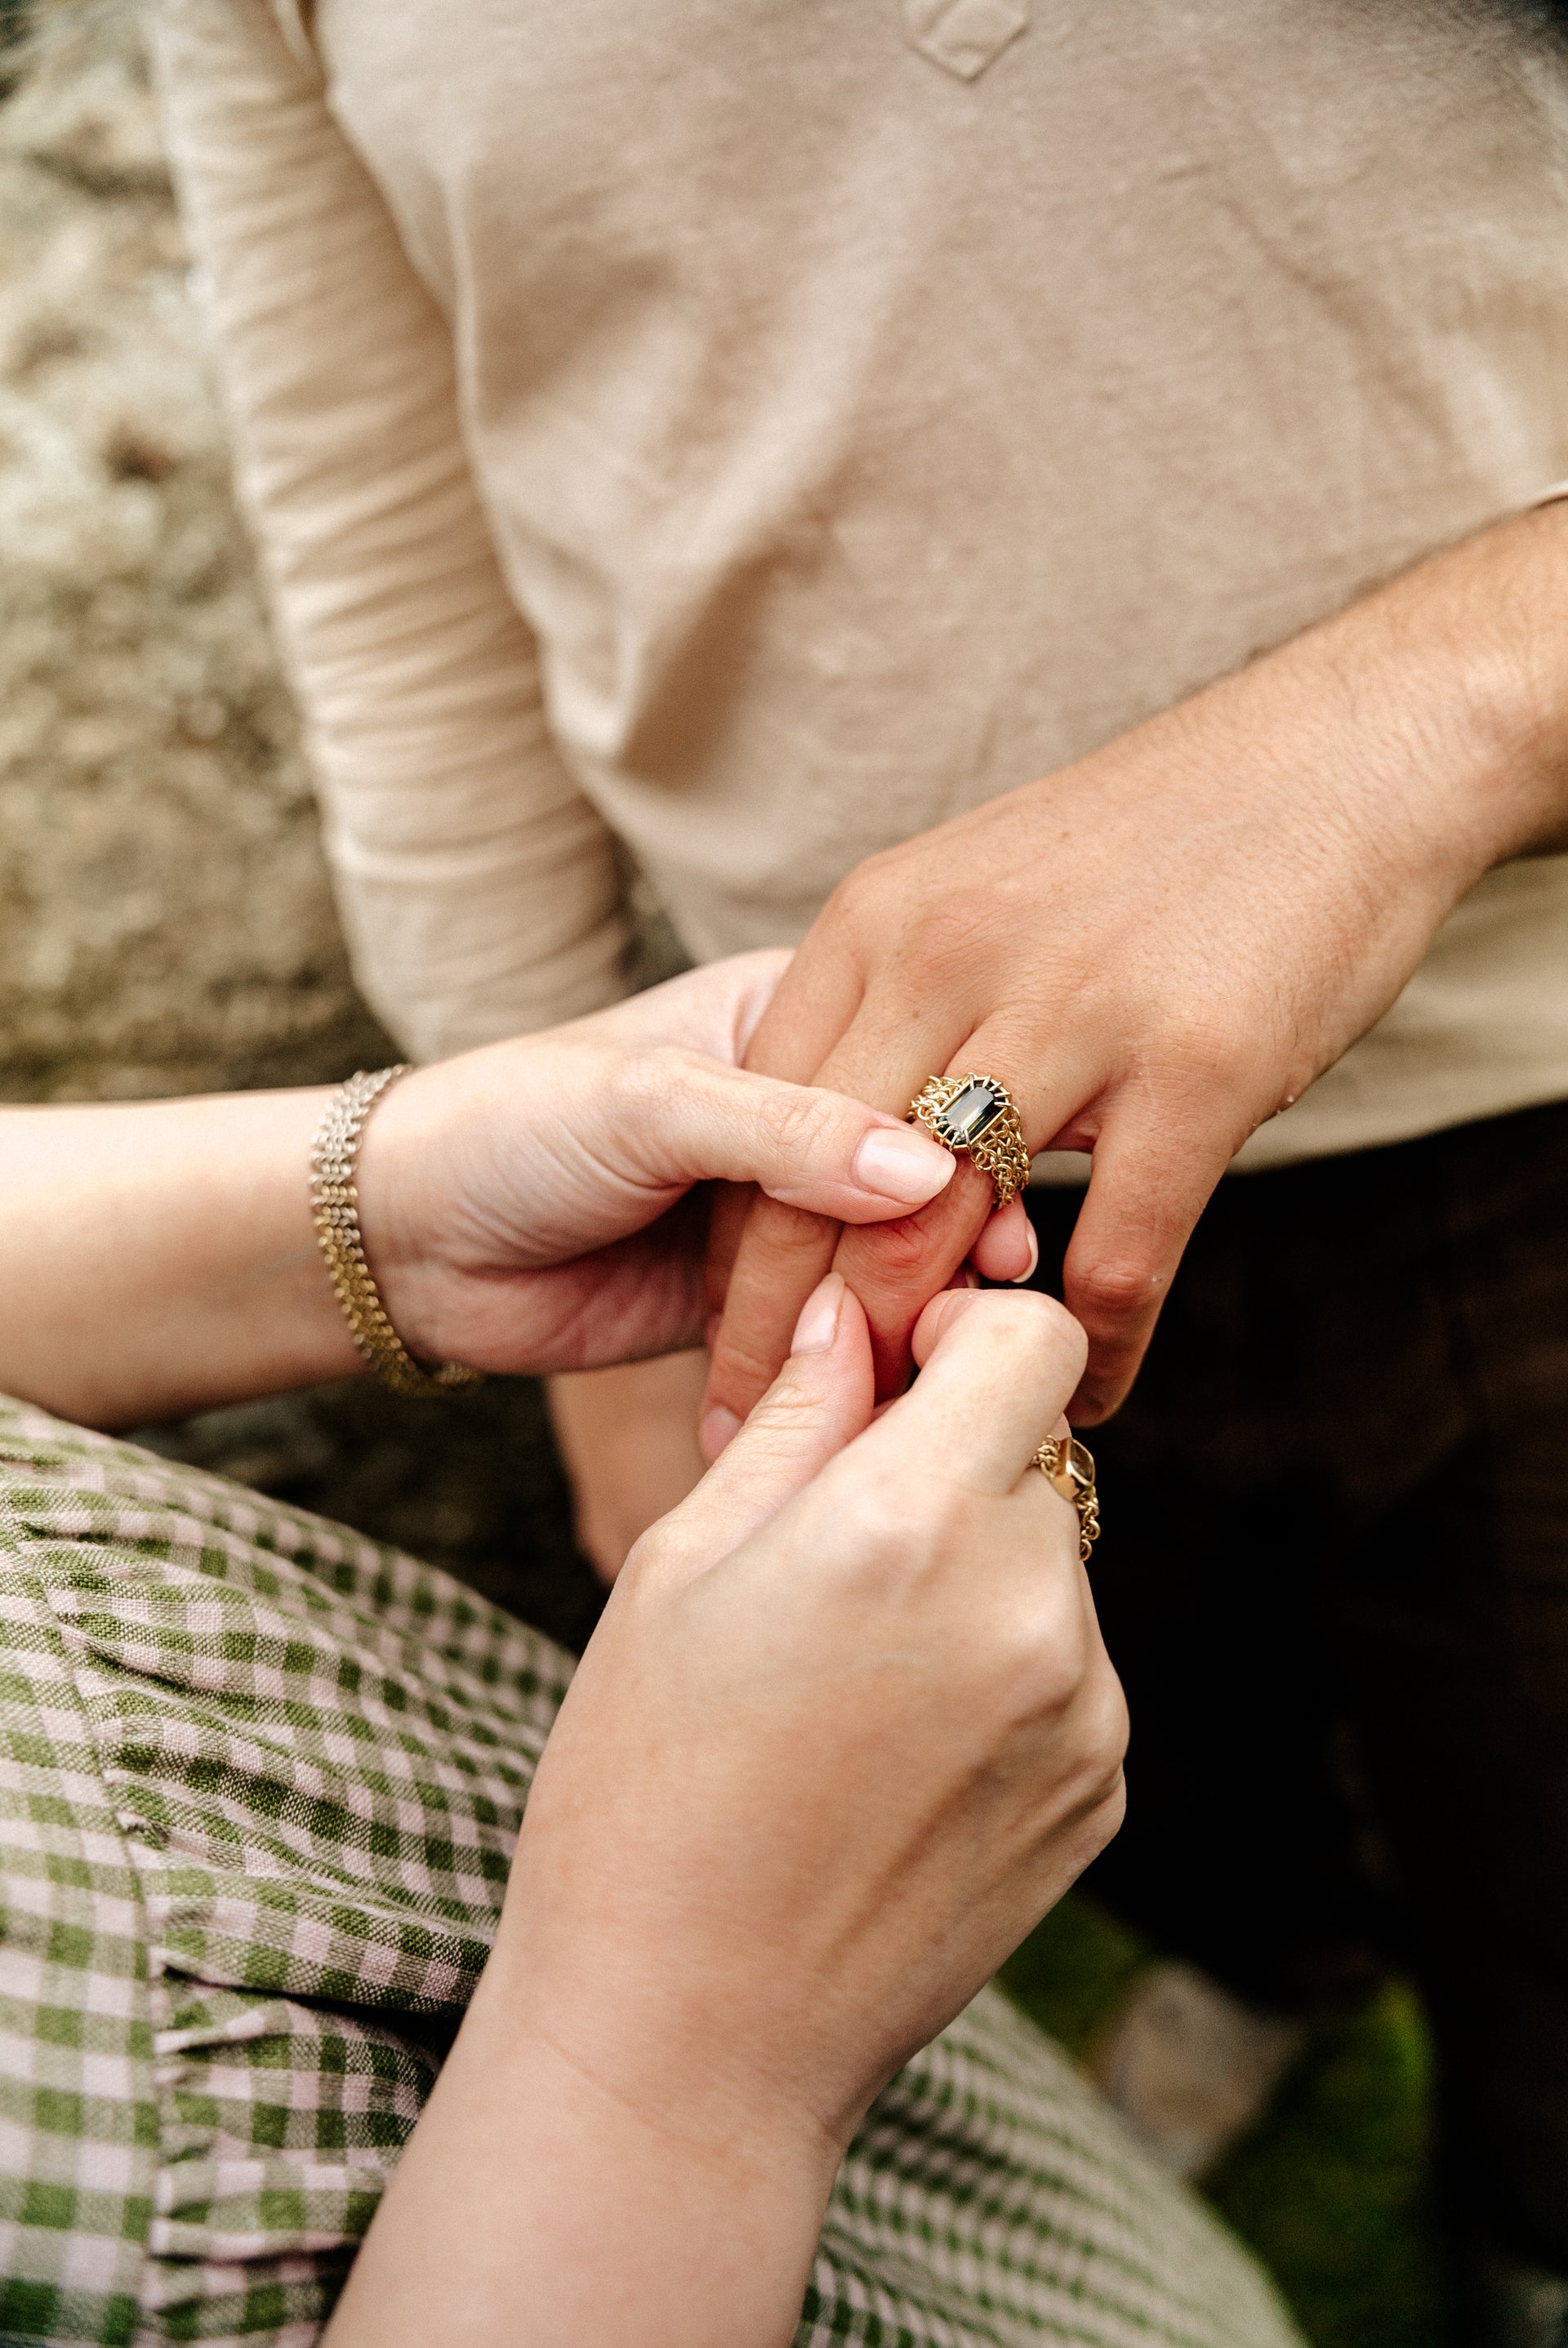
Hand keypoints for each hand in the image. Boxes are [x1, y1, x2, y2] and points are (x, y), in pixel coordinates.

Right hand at [327, 1279, 1125, 2346]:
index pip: (1035, 1337)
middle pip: (1040, 1452)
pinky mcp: (1103, 1792)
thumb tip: (852, 1316)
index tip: (902, 1374)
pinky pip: (1068, 1669)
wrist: (690, 2036)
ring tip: (853, 1677)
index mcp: (910, 1523)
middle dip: (956, 1464)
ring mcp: (1082, 1710)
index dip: (967, 1332)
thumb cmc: (642, 1785)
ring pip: (1053, 1563)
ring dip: (979, 1574)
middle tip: (839, 1551)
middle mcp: (1028, 1605)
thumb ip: (794, 1420)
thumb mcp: (679, 1567)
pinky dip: (1003, 1673)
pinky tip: (895, 1751)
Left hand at [357, 949, 958, 1374]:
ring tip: (969, 1335)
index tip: (1026, 1177)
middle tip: (1008, 1275)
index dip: (971, 1116)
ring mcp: (787, 1207)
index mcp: (790, 1016)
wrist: (409, 1239)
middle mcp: (804, 1108)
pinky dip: (872, 1351)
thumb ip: (787, 1129)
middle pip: (917, 1162)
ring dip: (922, 1293)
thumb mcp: (650, 1101)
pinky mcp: (763, 1297)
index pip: (913, 1056)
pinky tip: (913, 1375)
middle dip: (964, 1219)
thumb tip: (928, 1166)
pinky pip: (839, 1324)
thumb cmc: (514, 1125)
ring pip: (887, 1251)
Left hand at [703, 504, 1567, 1438]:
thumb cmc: (1163, 841)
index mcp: (880, 920)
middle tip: (768, 1439)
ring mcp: (1071, 1013)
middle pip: (819, 1190)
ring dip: (910, 1359)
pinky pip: (1114, 1255)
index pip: (761, 1115)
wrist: (1342, 755)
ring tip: (894, 1441)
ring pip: (934, 1234)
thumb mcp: (985, 890)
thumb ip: (905, 1008)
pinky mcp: (1194, 1070)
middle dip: (785, 1336)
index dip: (736, 1247)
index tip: (726, 1342)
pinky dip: (1091, 1342)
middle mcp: (948, 960)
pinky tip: (1088, 1389)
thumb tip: (851, 1142)